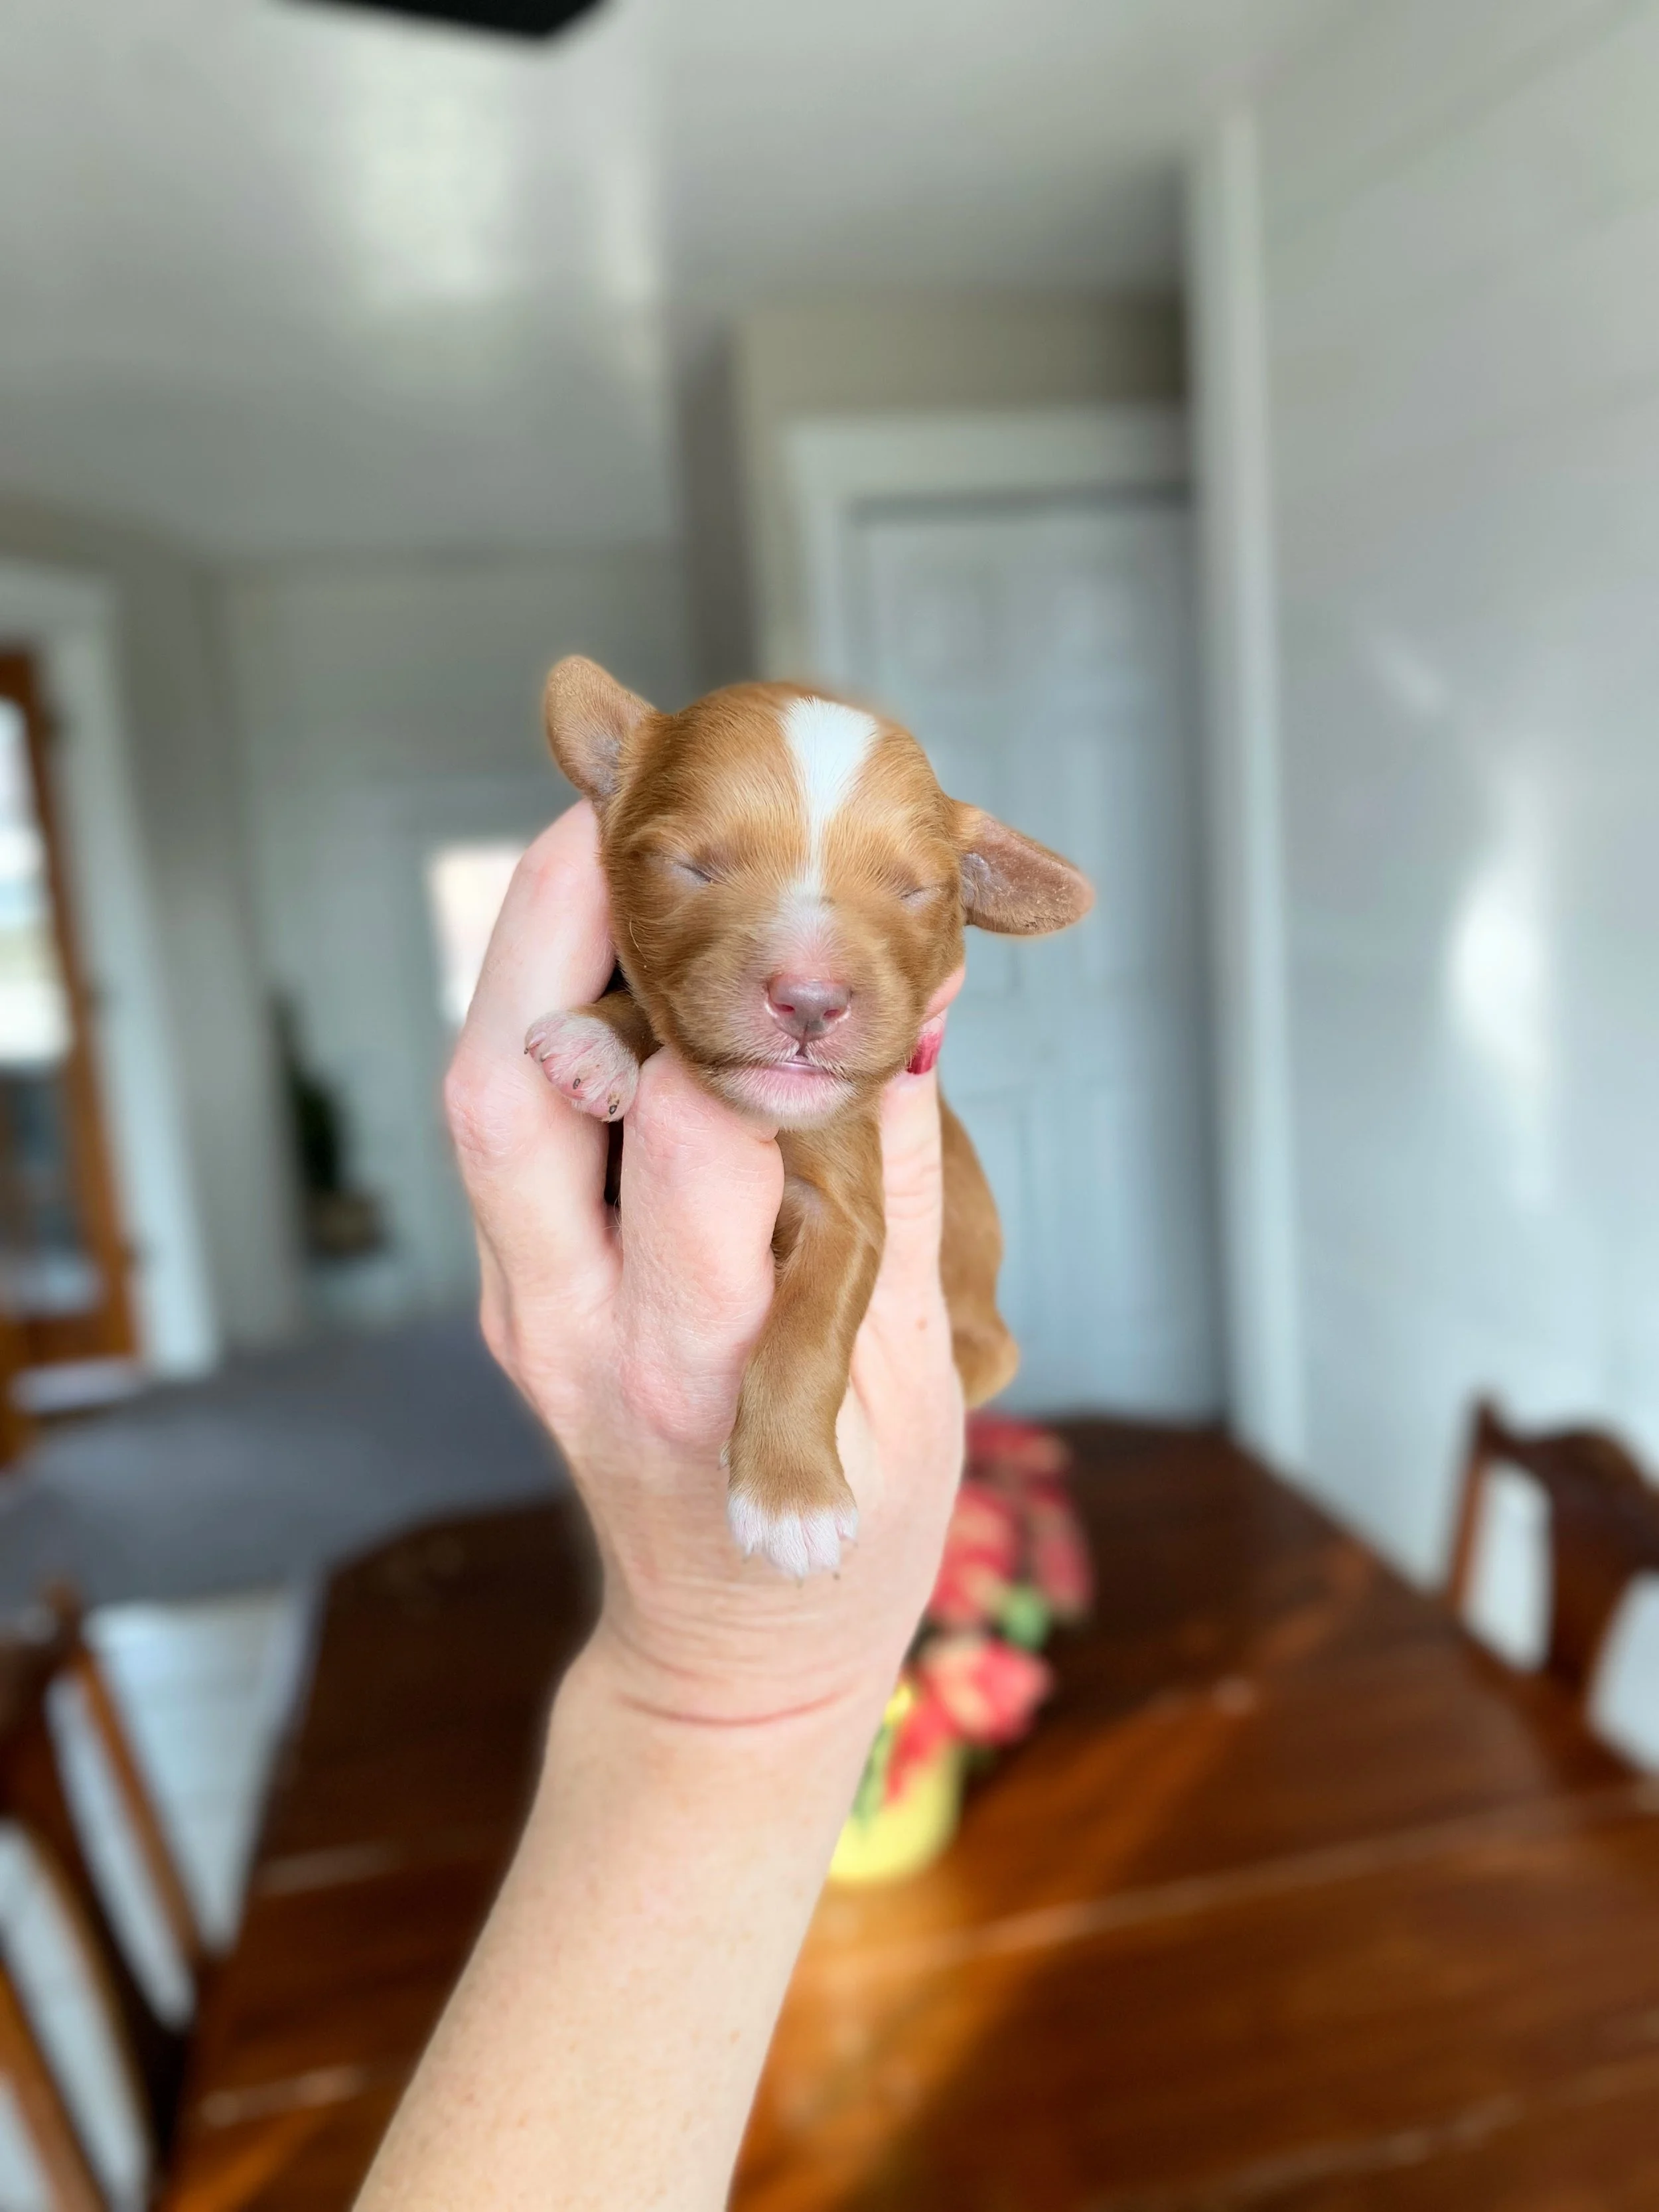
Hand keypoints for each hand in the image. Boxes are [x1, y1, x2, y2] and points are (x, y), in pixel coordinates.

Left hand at [444, 801, 965, 1730]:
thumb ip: (889, 1188)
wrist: (726, 1655)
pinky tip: (604, 953)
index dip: (726, 1017)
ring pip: (484, 1098)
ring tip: (606, 841)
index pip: (686, 1149)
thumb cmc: (840, 1545)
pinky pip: (504, 1129)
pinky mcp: (520, 1291)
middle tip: (622, 803)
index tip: (785, 913)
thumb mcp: (908, 1384)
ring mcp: (529, 1309)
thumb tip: (902, 1014)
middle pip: (513, 1097)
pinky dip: (540, 1016)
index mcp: (702, 1361)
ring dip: (529, 953)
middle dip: (553, 929)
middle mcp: (581, 1327)